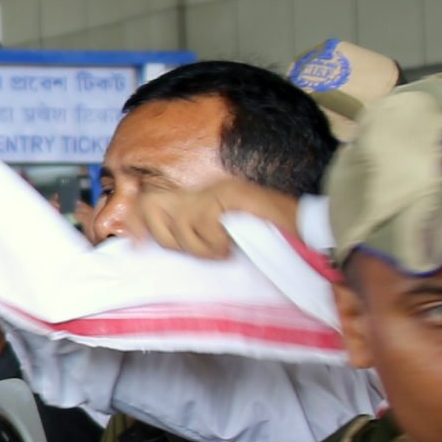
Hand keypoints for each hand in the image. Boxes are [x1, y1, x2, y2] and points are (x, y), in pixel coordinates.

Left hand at [117, 179, 302, 260]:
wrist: (306, 234)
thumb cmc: (263, 246)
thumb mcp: (218, 245)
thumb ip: (191, 242)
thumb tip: (151, 251)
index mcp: (197, 201)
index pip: (150, 202)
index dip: (137, 223)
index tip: (135, 246)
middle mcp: (202, 191)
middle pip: (152, 204)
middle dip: (164, 236)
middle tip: (193, 250)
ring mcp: (215, 190)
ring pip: (178, 217)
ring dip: (196, 246)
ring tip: (221, 251)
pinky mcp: (229, 194)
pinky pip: (202, 220)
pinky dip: (214, 242)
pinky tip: (231, 246)